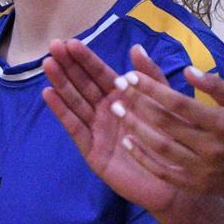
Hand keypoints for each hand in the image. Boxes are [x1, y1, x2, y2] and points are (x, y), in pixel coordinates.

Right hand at [43, 39, 187, 212]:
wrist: (175, 182)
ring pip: (75, 102)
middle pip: (83, 84)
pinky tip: (49, 94)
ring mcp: (97, 130)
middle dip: (68, 66)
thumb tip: (136, 48)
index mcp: (122, 98)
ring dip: (61, 83)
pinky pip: (74, 127)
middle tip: (53, 46)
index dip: (85, 58)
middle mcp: (106, 111)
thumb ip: (151, 78)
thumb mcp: (166, 103)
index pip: (99, 74)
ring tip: (48, 64)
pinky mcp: (91, 150)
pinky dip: (61, 111)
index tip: (69, 42)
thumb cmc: (172, 142)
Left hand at [106, 46, 223, 199]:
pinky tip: (127, 141)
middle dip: (136, 103)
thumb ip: (215, 85)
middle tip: (116, 88)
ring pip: (159, 147)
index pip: (178, 103)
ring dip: (134, 127)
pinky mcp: (194, 184)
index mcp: (222, 123)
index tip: (131, 76)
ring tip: (116, 111)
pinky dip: (142, 157)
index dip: (152, 88)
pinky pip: (161, 171)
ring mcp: (201, 168)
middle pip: (164, 123)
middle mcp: (211, 147)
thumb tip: (188, 70)